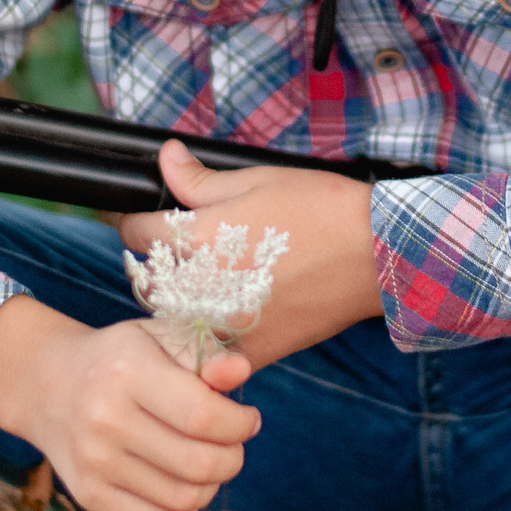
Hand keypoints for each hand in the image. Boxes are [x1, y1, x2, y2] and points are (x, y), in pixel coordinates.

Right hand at [0, 294, 258, 510]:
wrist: (50, 386)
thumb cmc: (120, 358)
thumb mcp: (159, 338)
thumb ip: (204, 353)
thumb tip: (240, 372)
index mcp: (128, 371)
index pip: (204, 416)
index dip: (240, 424)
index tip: (247, 418)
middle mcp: (105, 419)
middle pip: (198, 464)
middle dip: (232, 458)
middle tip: (232, 444)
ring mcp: (94, 462)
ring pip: (183, 498)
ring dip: (211, 485)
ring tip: (207, 461)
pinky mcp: (88, 495)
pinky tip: (184, 486)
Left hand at [117, 140, 383, 368]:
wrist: (376, 255)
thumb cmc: (320, 209)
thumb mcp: (256, 181)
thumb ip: (200, 180)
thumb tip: (166, 157)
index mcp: (198, 239)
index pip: (134, 231)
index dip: (133, 217)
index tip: (141, 216)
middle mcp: (201, 288)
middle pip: (147, 279)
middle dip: (155, 261)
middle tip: (178, 247)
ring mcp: (224, 326)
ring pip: (171, 319)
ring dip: (177, 300)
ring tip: (205, 280)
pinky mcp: (251, 351)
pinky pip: (208, 353)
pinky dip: (208, 336)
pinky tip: (226, 315)